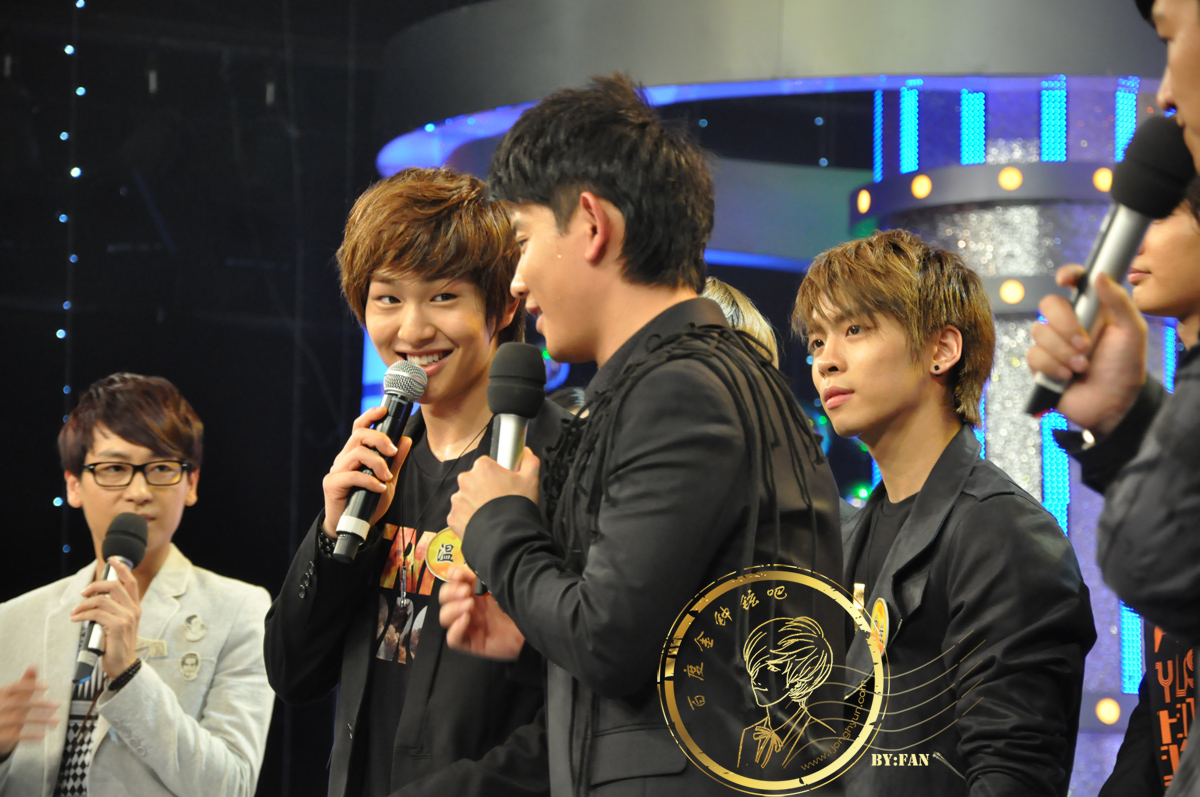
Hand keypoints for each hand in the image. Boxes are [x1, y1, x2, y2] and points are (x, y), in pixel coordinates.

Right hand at [0, 666, 58, 756]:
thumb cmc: (7, 707)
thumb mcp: (13, 694)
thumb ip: (25, 682)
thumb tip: (33, 665)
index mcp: (2, 693)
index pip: (15, 687)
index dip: (31, 686)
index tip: (47, 685)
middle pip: (19, 704)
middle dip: (40, 703)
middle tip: (58, 704)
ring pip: (19, 720)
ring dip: (40, 720)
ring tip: (57, 720)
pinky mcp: (0, 736)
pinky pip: (15, 736)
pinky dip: (30, 735)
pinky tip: (43, 734)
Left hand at [69, 558, 141, 680]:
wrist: (123, 665)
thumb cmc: (118, 646)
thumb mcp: (120, 625)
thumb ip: (113, 611)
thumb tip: (94, 600)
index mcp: (135, 608)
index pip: (131, 583)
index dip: (122, 569)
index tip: (113, 560)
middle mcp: (133, 610)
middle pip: (114, 587)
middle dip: (95, 586)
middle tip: (83, 593)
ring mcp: (127, 618)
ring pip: (102, 600)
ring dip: (83, 605)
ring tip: (75, 612)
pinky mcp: (118, 626)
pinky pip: (96, 614)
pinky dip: (82, 615)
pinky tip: (76, 619)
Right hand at [322, 405, 413, 536]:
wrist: (354, 527)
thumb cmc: (369, 502)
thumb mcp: (388, 480)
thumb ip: (395, 461)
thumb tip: (406, 439)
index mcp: (355, 453)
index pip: (359, 427)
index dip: (370, 416)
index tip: (384, 410)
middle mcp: (344, 458)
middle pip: (359, 435)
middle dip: (379, 439)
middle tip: (393, 451)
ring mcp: (336, 470)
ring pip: (357, 452)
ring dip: (377, 462)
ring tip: (387, 477)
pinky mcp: (332, 484)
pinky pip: (352, 475)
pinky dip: (369, 480)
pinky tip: (379, 488)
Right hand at [438, 565, 524, 659]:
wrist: (535, 624)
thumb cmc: (521, 602)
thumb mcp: (503, 582)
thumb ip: (485, 573)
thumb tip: (466, 558)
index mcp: (475, 589)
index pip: (453, 580)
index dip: (451, 576)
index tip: (459, 575)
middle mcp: (470, 605)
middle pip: (445, 598)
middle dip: (450, 592)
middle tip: (465, 591)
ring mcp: (470, 624)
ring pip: (445, 617)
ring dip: (452, 609)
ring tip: (468, 606)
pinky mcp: (472, 642)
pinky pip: (453, 639)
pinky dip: (455, 630)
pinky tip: (466, 621)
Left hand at [447, 448, 539, 536]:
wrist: (505, 536)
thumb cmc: (517, 505)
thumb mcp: (531, 480)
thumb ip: (529, 461)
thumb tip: (526, 452)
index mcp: (482, 467)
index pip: (486, 464)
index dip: (497, 474)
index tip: (504, 484)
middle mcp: (465, 480)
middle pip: (474, 480)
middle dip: (483, 488)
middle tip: (498, 501)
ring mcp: (457, 499)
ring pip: (466, 498)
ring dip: (475, 503)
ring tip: (491, 514)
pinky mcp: (452, 517)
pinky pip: (461, 515)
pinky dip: (469, 519)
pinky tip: (483, 524)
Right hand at [1028, 265, 1147, 434]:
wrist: (1112, 406)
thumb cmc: (1125, 369)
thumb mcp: (1132, 333)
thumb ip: (1118, 302)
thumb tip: (1099, 274)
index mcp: (1093, 311)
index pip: (1075, 284)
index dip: (1067, 276)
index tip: (1065, 280)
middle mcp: (1070, 323)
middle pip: (1048, 305)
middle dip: (1065, 325)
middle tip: (1085, 344)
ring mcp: (1054, 344)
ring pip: (1039, 332)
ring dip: (1062, 352)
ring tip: (1082, 367)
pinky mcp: (1041, 365)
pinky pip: (1034, 355)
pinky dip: (1052, 366)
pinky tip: (1068, 376)